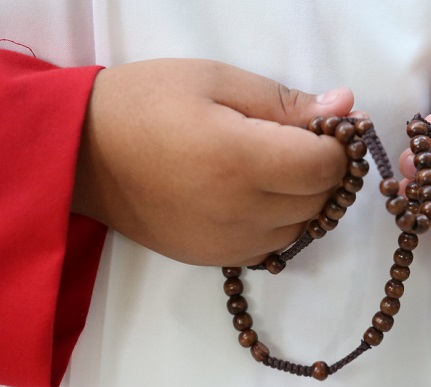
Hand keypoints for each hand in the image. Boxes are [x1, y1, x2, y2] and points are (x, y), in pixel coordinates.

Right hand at [73, 58, 353, 265]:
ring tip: (271, 168)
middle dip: (322, 171)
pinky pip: (273, 246)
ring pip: (302, 228)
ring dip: (303, 199)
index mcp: (240, 160)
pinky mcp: (215, 261)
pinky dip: (278, 223)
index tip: (321, 128)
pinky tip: (253, 197)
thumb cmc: (146, 103)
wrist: (82, 155)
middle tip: (298, 143)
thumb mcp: (215, 80)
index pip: (327, 168)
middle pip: (321, 200)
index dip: (335, 146)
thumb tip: (346, 106)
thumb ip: (285, 100)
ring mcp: (228, 244)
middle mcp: (241, 212)